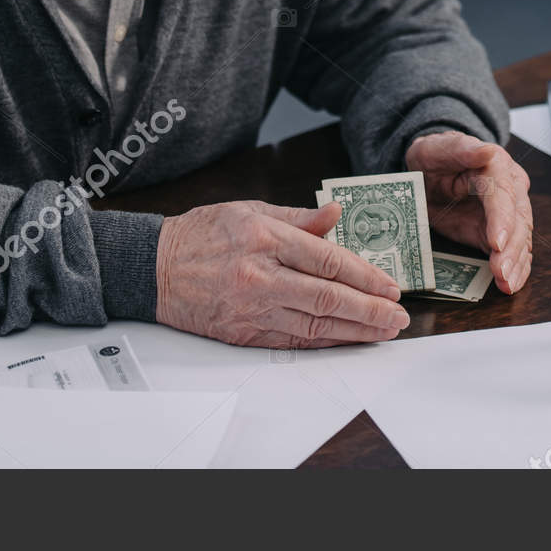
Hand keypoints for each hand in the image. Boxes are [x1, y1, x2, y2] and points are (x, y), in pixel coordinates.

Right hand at [155, 200, 408, 348]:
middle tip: (399, 316)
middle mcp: (261, 276)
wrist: (152, 268)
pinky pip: (293, 340)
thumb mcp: (250, 210)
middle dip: (370, 309)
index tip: (391, 286)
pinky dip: (324, 341)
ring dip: (355, 331)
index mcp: (266, 238)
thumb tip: (336, 215)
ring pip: (315, 323)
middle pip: (328, 297)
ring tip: (383, 332)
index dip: (366, 275)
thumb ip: (298, 217)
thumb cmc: (201, 235)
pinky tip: (346, 339)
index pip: (329, 260)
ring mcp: (252, 308)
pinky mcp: (243, 332)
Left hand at [406, 131, 532, 293]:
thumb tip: (487, 151)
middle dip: (512, 248)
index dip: (502, 219)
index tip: (497, 242)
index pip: (503, 193)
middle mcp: (510, 189)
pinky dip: (515, 269)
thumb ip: (462, 149)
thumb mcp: (438, 149)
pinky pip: (514, 251)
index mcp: (496, 166)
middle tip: (502, 272)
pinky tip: (511, 284)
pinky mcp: (500, 232)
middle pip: (518, 220)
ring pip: (521, 239)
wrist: (430, 171)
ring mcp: (508, 212)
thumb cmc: (434, 157)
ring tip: (506, 284)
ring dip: (516, 264)